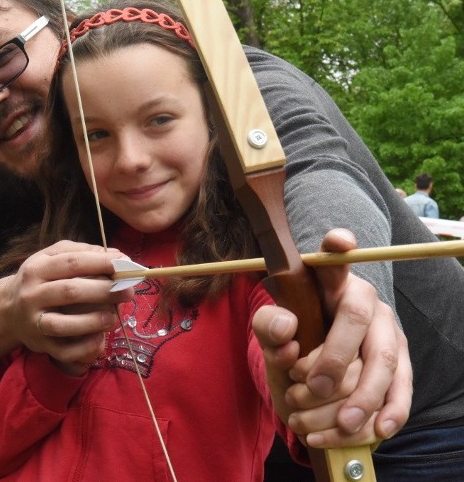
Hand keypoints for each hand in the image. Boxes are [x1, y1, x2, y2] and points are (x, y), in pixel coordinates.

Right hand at [2, 240, 133, 368]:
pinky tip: (100, 338)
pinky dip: (84, 347)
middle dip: (104, 290)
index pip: (72, 263)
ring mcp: (34, 322)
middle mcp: (32, 295)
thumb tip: (114, 254)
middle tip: (128, 291)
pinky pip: (64, 351)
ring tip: (113, 317)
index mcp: (36, 269)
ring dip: (93, 321)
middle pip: (70, 291)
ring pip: (63, 324)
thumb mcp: (50, 258)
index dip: (101, 263)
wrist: (7, 310)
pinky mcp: (40, 345)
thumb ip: (80, 252)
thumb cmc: (39, 280)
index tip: (125, 263)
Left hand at [253, 228, 411, 442]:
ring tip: (342, 423)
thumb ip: (268, 324)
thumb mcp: (272, 333)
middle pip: (358, 318)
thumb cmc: (294, 340)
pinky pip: (403, 387)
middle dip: (335, 356)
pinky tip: (377, 429)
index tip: (337, 241)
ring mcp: (386, 330)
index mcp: (329, 283)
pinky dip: (391, 411)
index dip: (336, 246)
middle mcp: (364, 300)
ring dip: (363, 396)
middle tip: (313, 388)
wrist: (314, 367)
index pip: (332, 259)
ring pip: (385, 360)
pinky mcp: (400, 362)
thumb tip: (287, 328)